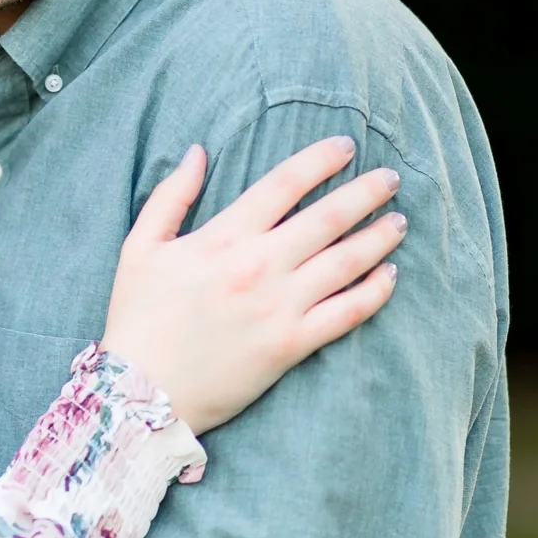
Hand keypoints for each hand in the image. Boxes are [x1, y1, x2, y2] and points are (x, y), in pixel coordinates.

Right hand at [102, 135, 403, 432]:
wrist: (142, 391)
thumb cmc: (138, 317)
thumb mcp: (140, 246)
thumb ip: (170, 195)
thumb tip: (197, 152)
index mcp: (223, 237)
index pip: (284, 184)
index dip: (320, 160)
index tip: (346, 146)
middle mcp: (259, 266)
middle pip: (327, 217)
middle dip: (365, 192)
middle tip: (391, 179)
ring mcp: (279, 306)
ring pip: (346, 262)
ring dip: (379, 237)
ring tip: (399, 221)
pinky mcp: (291, 345)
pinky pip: (347, 314)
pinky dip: (375, 292)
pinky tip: (391, 276)